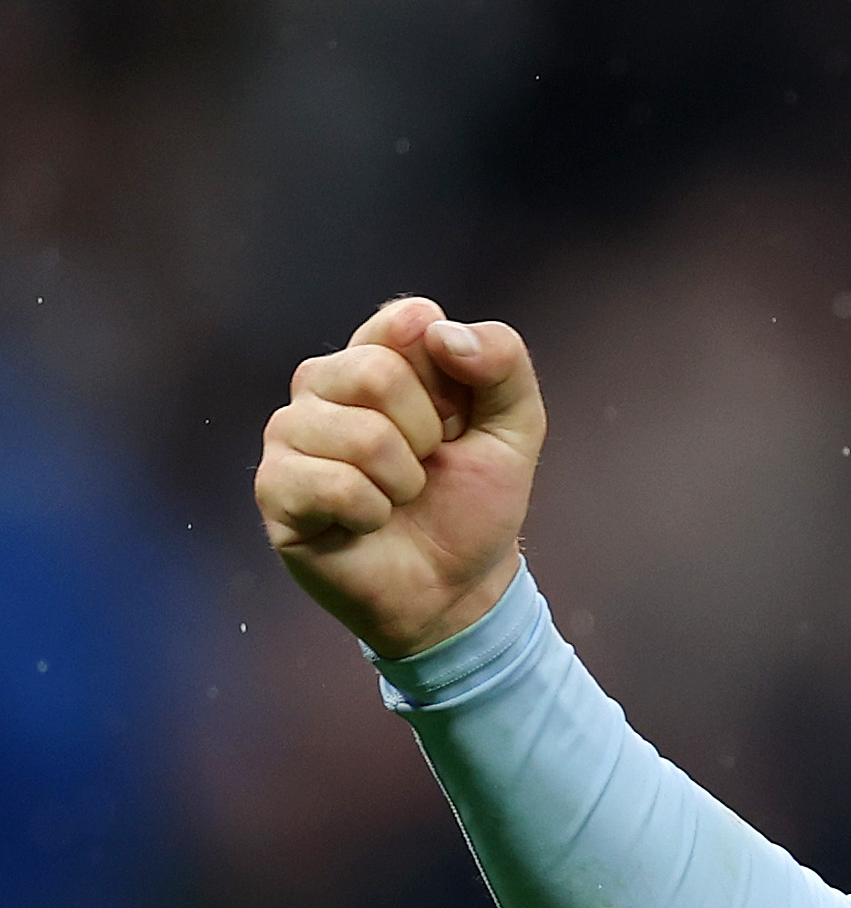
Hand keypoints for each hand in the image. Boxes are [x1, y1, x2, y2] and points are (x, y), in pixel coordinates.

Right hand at [254, 296, 549, 657]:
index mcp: (381, 357)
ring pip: (357, 434)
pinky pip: (331, 484)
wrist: (457, 586)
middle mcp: (325, 385)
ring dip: (403, 480)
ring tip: (400, 497)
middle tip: (428, 465)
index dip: (447, 376)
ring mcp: (291, 435)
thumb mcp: (517, 427)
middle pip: (375, 371)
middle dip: (427, 433)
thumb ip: (503, 362)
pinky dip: (371, 512)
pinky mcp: (275, 488)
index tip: (457, 416)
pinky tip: (368, 522)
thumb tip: (439, 330)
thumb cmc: (475, 501)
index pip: (406, 321)